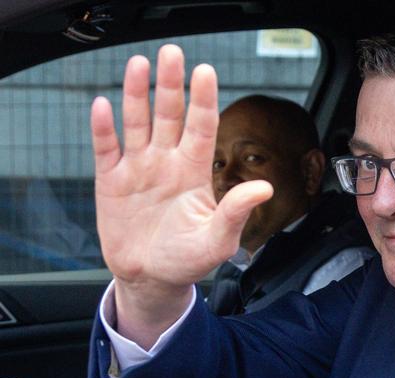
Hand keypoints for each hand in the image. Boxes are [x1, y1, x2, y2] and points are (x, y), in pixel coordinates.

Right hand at [91, 45, 271, 344]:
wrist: (151, 278)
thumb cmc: (188, 260)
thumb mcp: (217, 241)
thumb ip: (236, 212)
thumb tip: (265, 188)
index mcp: (194, 172)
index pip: (201, 128)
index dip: (203, 100)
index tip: (205, 72)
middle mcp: (167, 163)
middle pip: (169, 116)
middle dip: (170, 85)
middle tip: (171, 54)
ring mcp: (138, 169)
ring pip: (137, 123)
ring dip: (136, 95)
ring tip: (139, 65)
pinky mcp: (110, 181)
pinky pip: (105, 148)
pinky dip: (103, 128)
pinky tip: (103, 105)